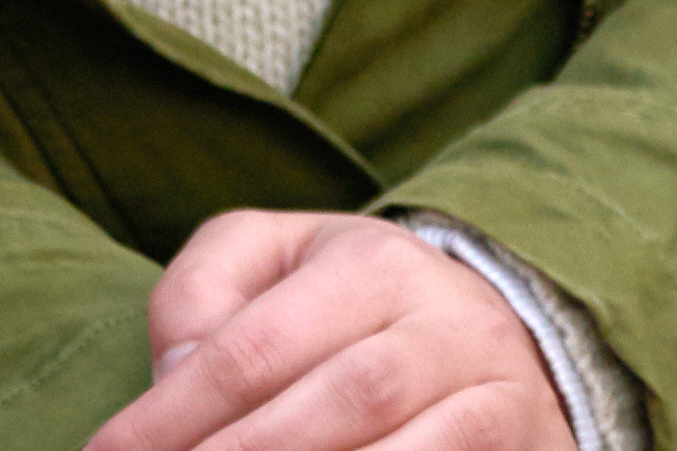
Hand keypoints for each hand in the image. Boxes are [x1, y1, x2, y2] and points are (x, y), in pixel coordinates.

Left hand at [88, 213, 573, 450]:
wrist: (491, 332)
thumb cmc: (344, 298)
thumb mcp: (266, 262)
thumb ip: (202, 298)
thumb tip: (178, 377)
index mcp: (374, 263)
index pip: (256, 348)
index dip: (174, 413)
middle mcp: (450, 327)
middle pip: (337, 404)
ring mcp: (501, 398)